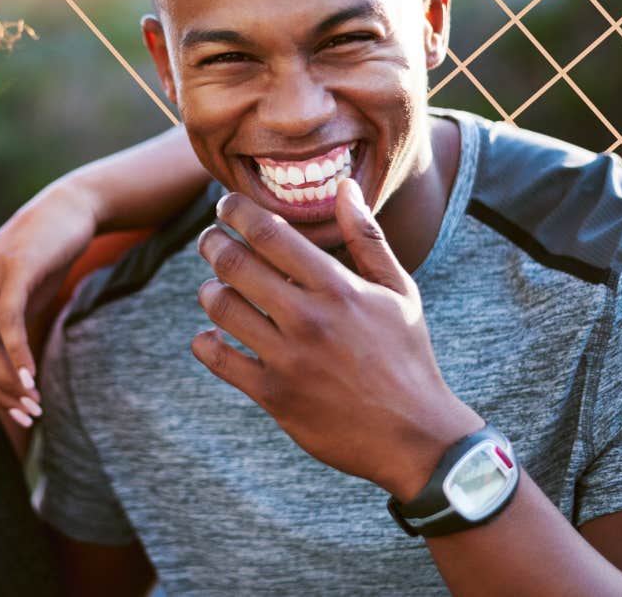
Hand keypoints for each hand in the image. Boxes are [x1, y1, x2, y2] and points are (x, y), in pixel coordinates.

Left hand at [0, 184, 100, 439]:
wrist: (69, 211)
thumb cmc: (43, 262)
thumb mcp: (16, 303)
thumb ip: (0, 339)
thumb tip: (1, 388)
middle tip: (23, 417)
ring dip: (6, 383)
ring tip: (33, 403)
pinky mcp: (11, 268)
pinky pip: (6, 323)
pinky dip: (17, 357)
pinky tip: (32, 378)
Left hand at [192, 178, 482, 498]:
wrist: (415, 435)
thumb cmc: (408, 357)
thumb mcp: (399, 291)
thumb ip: (367, 237)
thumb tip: (344, 186)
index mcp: (337, 287)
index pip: (269, 234)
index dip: (237, 211)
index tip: (225, 205)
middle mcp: (308, 319)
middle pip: (235, 265)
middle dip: (213, 244)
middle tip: (209, 240)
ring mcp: (287, 359)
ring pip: (222, 309)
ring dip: (209, 292)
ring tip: (213, 287)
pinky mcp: (274, 396)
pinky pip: (220, 360)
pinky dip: (206, 343)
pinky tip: (212, 336)